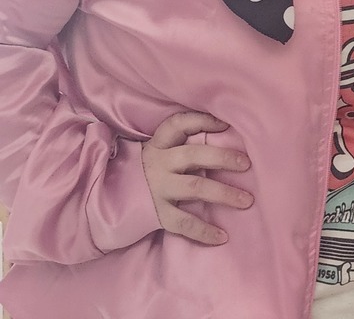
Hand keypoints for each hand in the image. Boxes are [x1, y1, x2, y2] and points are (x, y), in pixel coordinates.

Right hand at [141, 111, 252, 245]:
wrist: (103, 203)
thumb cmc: (144, 172)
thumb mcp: (157, 152)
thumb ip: (180, 143)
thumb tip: (221, 130)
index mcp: (159, 145)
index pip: (179, 124)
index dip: (203, 120)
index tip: (225, 123)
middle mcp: (160, 164)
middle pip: (195, 155)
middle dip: (223, 158)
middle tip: (247, 164)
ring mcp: (158, 189)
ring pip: (196, 187)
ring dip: (224, 194)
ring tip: (247, 200)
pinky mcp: (156, 214)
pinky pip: (184, 223)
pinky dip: (204, 231)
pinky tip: (222, 236)